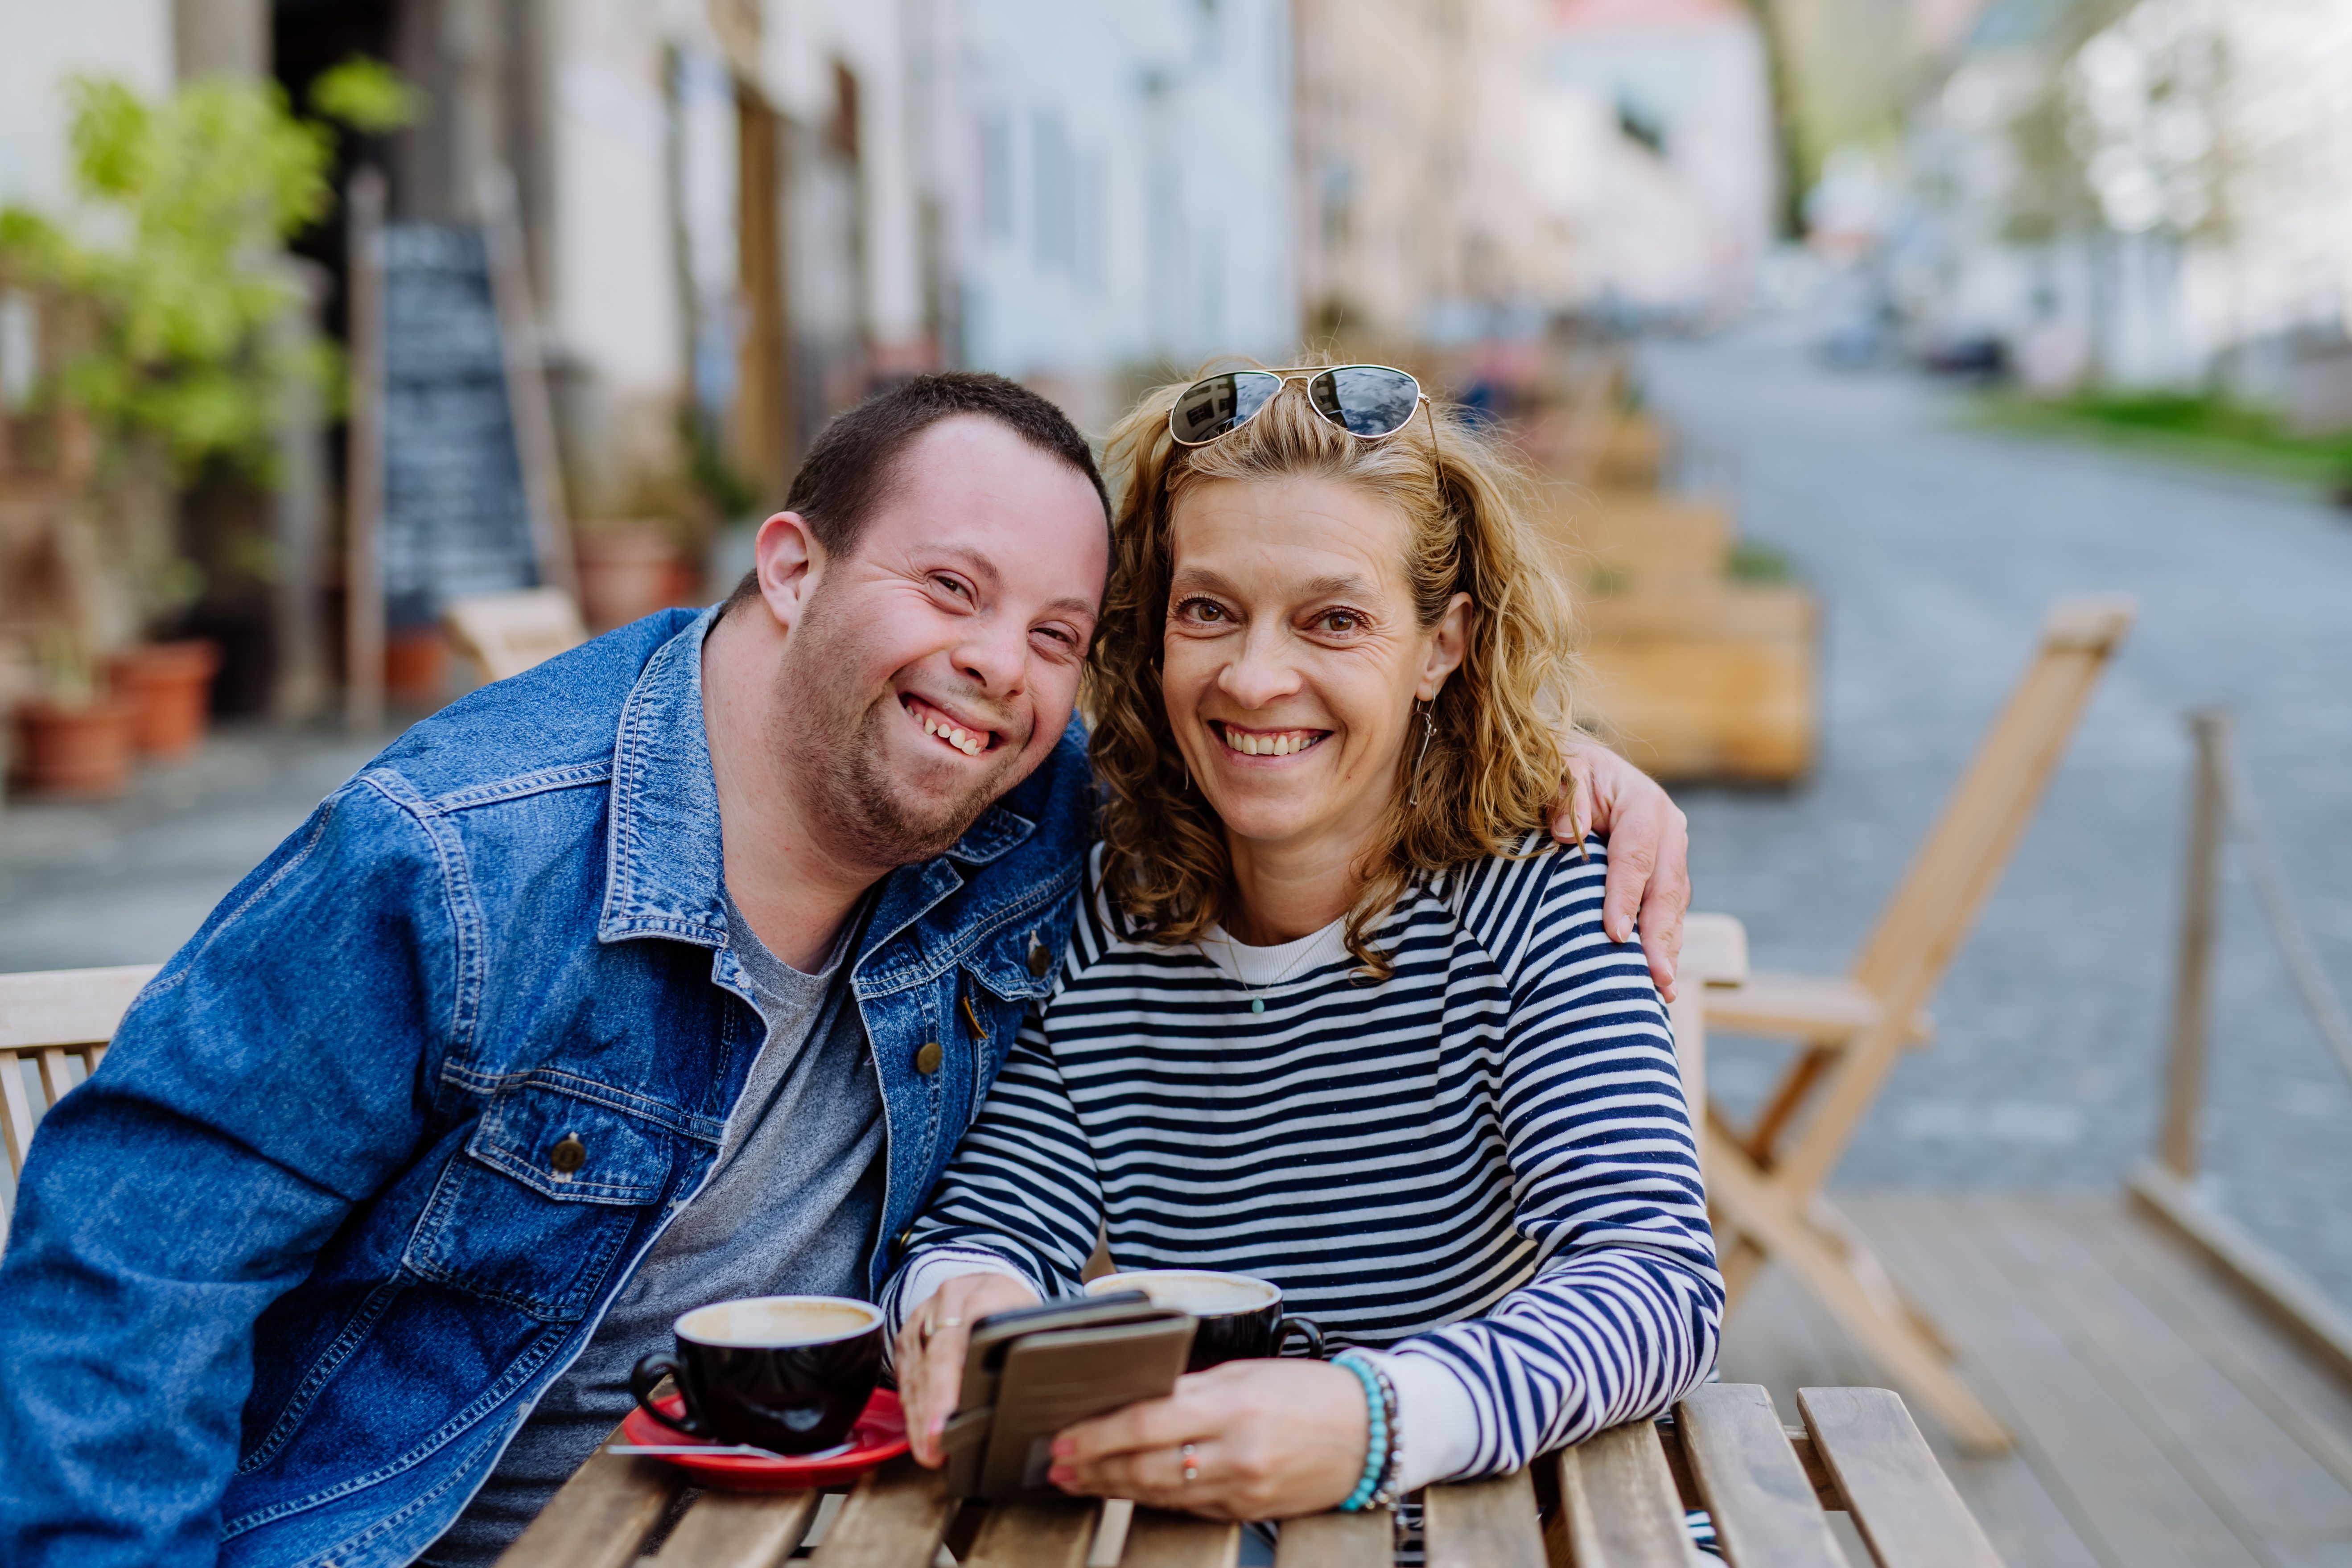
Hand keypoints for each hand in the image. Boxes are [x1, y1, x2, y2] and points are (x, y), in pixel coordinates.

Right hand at [896, 1273, 1041, 1466]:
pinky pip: (904, 1375)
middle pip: (934, 1361)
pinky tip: (919, 1433)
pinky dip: (912, 1407)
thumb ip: (1032, 1346)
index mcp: (984, 1293)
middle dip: (932, 1410)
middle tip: (933, 1449)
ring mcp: (923, 1316)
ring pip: (915, 1372)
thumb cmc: (1017, 1311)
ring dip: (919, 1416)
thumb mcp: (1033, 1321)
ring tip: (927, 1451)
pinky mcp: (908, 1335)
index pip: (962, 1340)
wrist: (989, 1285)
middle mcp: (948, 1301)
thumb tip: (1040, 1386)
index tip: (947, 1422)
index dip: (951, 1384)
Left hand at [1047, 1359, 1368, 1520]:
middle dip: (1094, 1466)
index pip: (1148, 1422)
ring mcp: (1242, 1487)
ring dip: (1113, 1487)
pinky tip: (1126, 1490)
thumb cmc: (1309, 1392)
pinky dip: (1151, 1498)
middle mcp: (1235, 1451)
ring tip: (1078, 1481)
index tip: (1065, 1436)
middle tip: (1056, 1465)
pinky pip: (1188, 1507)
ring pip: (1160, 1491)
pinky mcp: (1248, 1510)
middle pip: (1145, 1465)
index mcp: (1232, 1405)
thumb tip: (1137, 1398)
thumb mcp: (1248, 1373)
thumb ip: (1193, 1388)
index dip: (1099, 1434)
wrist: (1373, 1433)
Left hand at [1551, 736, 1689, 1000]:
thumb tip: (1566, 834)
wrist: (1582, 771)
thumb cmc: (1565, 772)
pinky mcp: (1666, 877)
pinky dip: (1665, 944)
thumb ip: (1565, 795)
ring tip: (1661, 988)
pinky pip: (1670, 914)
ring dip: (1668, 947)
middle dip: (1659, 934)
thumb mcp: (1561, 770)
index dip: (1626, 894)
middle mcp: (1668, 830)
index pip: (1637, 853)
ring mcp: (1671, 856)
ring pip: (1674, 906)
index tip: (1614, 933)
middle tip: (1654, 976)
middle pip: (1666, 887)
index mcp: (1644, 801)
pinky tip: (1656, 978)